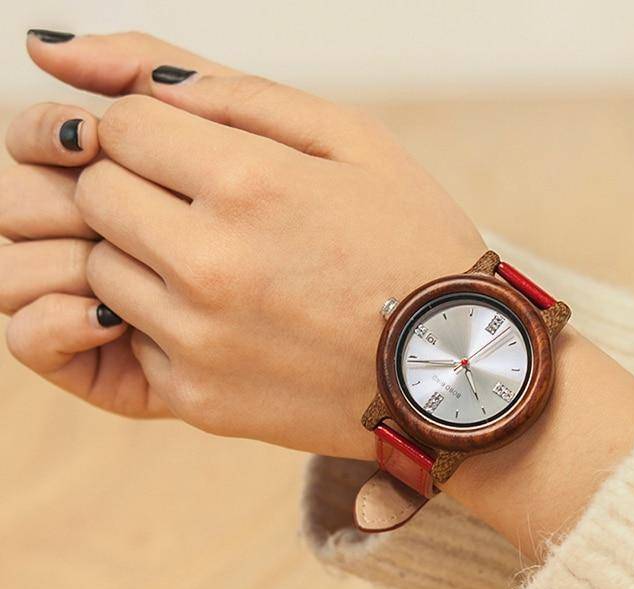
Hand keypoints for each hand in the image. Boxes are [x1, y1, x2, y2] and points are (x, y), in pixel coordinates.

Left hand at [4, 33, 485, 454]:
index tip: (188, 153)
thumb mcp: (349, 139)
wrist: (458, 368)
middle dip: (133, 186)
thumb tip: (95, 62)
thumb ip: (228, 88)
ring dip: (141, 255)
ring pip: (98, 271)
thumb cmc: (412, 245)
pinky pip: (130, 340)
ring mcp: (199, 341)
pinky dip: (162, 321)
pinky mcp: (198, 400)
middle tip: (199, 206)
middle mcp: (210, 266)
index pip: (119, 126)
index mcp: (249, 185)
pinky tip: (229, 319)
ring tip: (219, 265)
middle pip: (94, 196)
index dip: (148, 131)